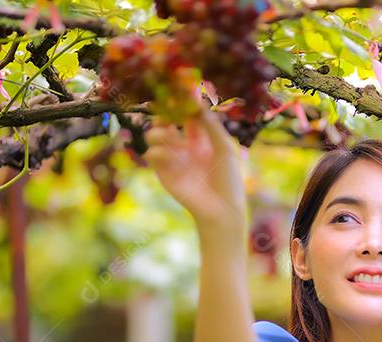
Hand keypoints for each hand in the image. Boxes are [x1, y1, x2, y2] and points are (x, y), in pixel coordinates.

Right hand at [143, 105, 245, 230]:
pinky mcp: (165, 173)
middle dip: (164, 113)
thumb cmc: (229, 180)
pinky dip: (157, 151)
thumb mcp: (224, 149)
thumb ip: (210, 126)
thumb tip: (196, 102)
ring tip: (164, 133)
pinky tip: (168, 155)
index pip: (188, 115)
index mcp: (202, 139)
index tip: (179, 91)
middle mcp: (186, 147)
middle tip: (166, 109)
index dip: (182, 103)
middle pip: (167, 122)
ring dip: (157, 131)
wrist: (222, 210)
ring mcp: (174, 159)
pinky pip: (152, 155)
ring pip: (155, 136)